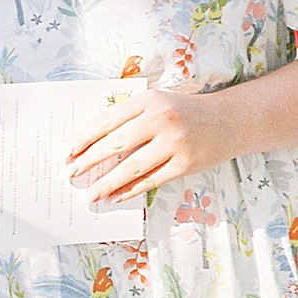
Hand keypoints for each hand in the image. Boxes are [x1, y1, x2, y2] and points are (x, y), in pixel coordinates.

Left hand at [68, 88, 233, 205]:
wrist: (228, 121)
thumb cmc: (185, 113)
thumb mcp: (157, 103)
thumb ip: (129, 117)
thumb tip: (92, 143)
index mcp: (149, 101)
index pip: (107, 121)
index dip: (84, 138)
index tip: (69, 151)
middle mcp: (161, 121)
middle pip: (115, 144)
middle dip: (89, 161)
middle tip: (71, 173)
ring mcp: (174, 144)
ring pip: (131, 167)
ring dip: (107, 182)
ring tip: (90, 193)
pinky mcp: (185, 164)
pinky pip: (151, 181)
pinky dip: (130, 190)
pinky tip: (115, 196)